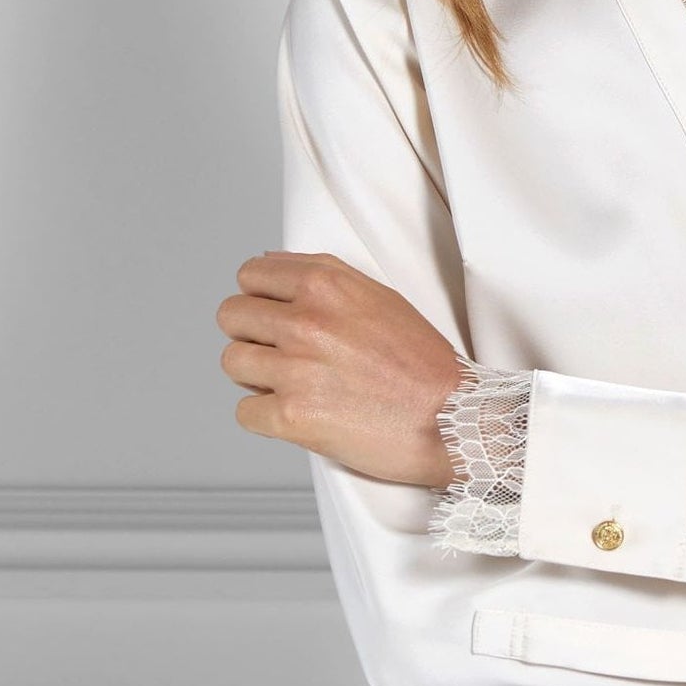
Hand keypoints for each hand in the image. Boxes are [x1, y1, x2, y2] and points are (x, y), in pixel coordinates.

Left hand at [217, 250, 462, 485]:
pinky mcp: (292, 417)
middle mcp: (306, 323)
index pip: (250, 276)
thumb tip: (270, 265)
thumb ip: (325, 277)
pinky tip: (295, 414)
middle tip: (280, 352)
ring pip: (232, 362)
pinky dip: (265, 417)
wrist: (454, 420)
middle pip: (231, 317)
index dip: (259, 297)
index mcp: (325, 286)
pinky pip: (245, 413)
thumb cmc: (425, 366)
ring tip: (291, 384)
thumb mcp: (381, 298)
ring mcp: (295, 370)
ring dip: (256, 375)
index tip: (271, 314)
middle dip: (251, 334)